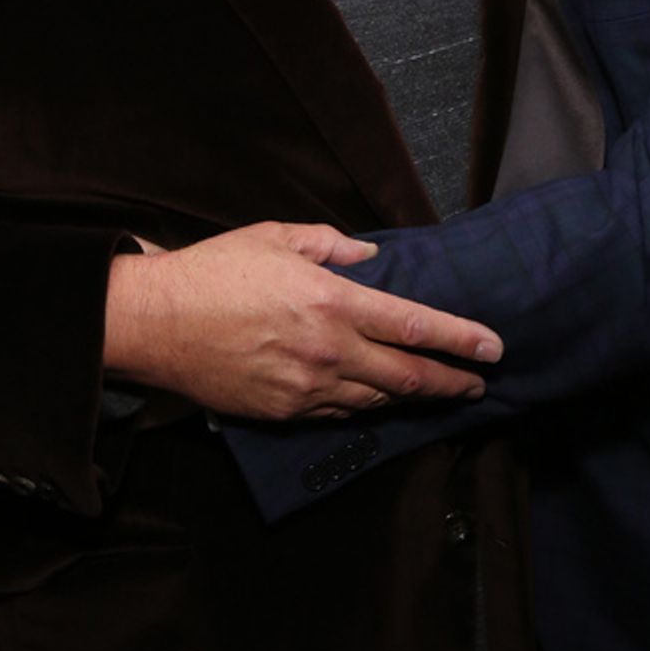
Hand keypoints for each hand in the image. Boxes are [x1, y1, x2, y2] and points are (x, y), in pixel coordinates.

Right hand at [103, 220, 502, 420]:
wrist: (157, 323)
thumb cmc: (215, 271)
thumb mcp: (278, 237)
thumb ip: (332, 246)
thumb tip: (369, 258)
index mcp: (333, 302)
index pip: (414, 326)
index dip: (459, 340)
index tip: (492, 349)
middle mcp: (329, 351)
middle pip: (407, 377)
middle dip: (450, 382)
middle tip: (476, 384)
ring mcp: (307, 388)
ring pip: (376, 401)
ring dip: (410, 398)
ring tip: (434, 391)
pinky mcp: (284, 412)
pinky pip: (338, 413)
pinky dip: (364, 406)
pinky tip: (375, 399)